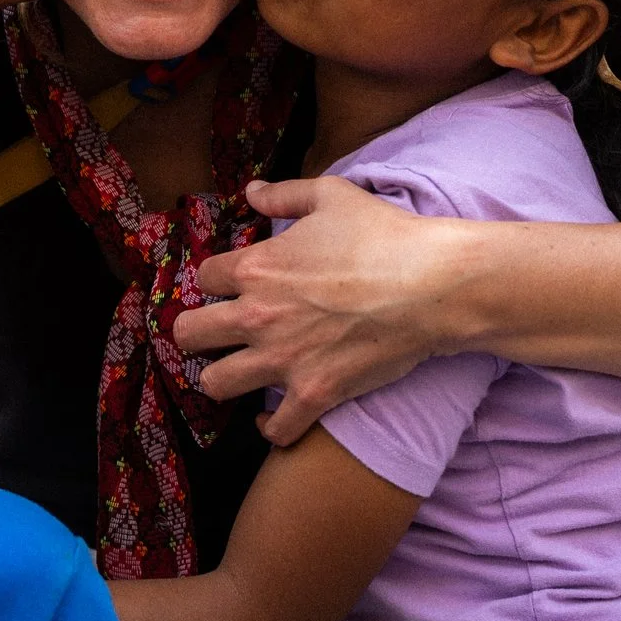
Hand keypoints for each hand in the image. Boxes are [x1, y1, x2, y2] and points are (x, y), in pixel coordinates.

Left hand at [174, 177, 462, 445]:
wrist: (432, 284)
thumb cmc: (384, 235)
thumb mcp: (332, 196)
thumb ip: (284, 194)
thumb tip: (251, 191)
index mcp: (255, 267)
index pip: (202, 278)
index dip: (215, 280)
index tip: (232, 286)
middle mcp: (257, 316)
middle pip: (188, 334)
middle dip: (197, 332)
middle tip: (218, 334)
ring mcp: (282, 359)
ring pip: (214, 383)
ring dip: (223, 378)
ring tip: (239, 373)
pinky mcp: (313, 393)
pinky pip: (274, 429)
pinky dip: (272, 427)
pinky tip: (275, 416)